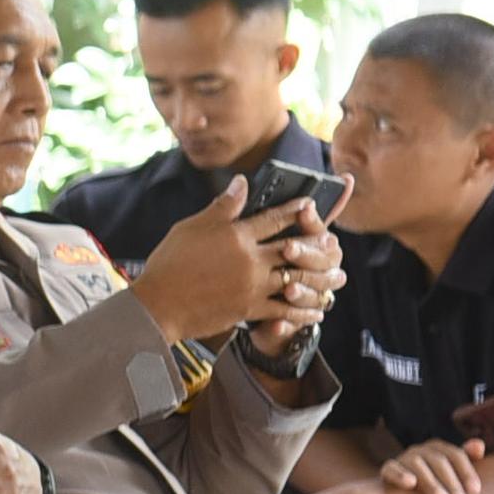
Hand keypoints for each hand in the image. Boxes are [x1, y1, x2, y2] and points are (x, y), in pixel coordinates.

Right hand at [131, 181, 336, 345]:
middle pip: (295, 248)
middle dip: (318, 245)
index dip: (295, 210)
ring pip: (297, 279)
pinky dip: (304, 310)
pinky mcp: (249, 308)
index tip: (310, 205)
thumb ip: (222, 207)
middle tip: (333, 244)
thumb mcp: (191, 228)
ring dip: (321, 280)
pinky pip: (285, 309)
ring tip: (336, 278)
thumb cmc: (168, 264)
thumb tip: (241, 183)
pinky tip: (316, 310)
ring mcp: (252, 285)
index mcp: (237, 235)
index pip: (274, 218)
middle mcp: (250, 258)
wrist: (157, 305)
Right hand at [377, 436, 489, 493]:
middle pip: (439, 461)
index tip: (475, 492)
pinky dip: (400, 474)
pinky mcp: (387, 470)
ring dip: (431, 483)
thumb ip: (466, 462)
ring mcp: (402, 459)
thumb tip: (479, 444)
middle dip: (451, 482)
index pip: (456, 455)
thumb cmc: (429, 490)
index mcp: (438, 449)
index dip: (467, 472)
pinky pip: (392, 469)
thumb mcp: (450, 478)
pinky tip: (410, 483)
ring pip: (418, 465)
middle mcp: (420, 450)